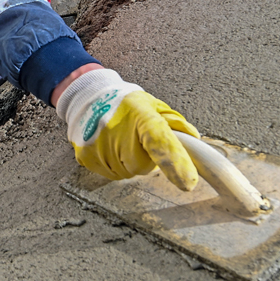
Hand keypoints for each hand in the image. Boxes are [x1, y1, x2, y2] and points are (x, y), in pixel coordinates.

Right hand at [55, 69, 199, 188]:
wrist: (87, 97)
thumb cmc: (124, 103)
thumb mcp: (153, 106)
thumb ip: (175, 124)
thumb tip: (193, 141)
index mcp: (140, 114)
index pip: (160, 142)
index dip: (175, 162)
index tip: (188, 183)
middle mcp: (117, 129)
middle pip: (144, 165)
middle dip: (145, 156)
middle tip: (135, 137)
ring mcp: (98, 145)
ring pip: (127, 171)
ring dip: (128, 161)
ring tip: (120, 139)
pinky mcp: (86, 157)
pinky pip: (111, 173)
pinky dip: (113, 163)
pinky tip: (109, 146)